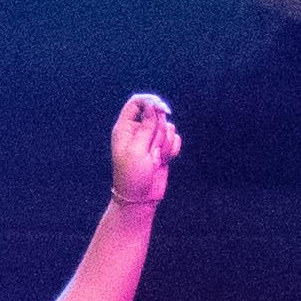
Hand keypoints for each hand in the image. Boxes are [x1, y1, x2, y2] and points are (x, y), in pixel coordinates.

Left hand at [106, 90, 182, 208]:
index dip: (151, 102)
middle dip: (159, 131)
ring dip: (165, 143)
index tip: (162, 109)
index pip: (137, 102)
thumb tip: (153, 105)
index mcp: (125, 128)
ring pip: (168, 127)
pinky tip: (163, 160)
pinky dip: (173, 149)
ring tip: (155, 158)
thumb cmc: (133, 175)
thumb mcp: (137, 149)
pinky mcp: (162, 148)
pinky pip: (175, 138)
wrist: (140, 198)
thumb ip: (146, 126)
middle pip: (156, 115)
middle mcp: (138, 131)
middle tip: (151, 150)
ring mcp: (151, 139)